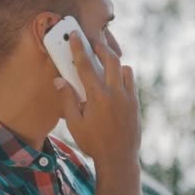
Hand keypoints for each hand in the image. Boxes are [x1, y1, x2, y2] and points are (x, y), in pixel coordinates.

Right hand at [54, 31, 141, 170]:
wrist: (119, 159)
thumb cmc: (93, 143)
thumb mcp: (74, 124)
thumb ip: (67, 99)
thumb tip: (59, 80)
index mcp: (97, 97)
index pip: (86, 65)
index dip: (79, 47)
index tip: (76, 35)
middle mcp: (115, 93)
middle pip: (111, 59)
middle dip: (101, 47)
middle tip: (93, 42)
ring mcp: (128, 98)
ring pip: (125, 68)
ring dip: (114, 62)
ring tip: (104, 61)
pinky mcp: (135, 103)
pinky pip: (131, 81)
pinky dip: (123, 75)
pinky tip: (115, 80)